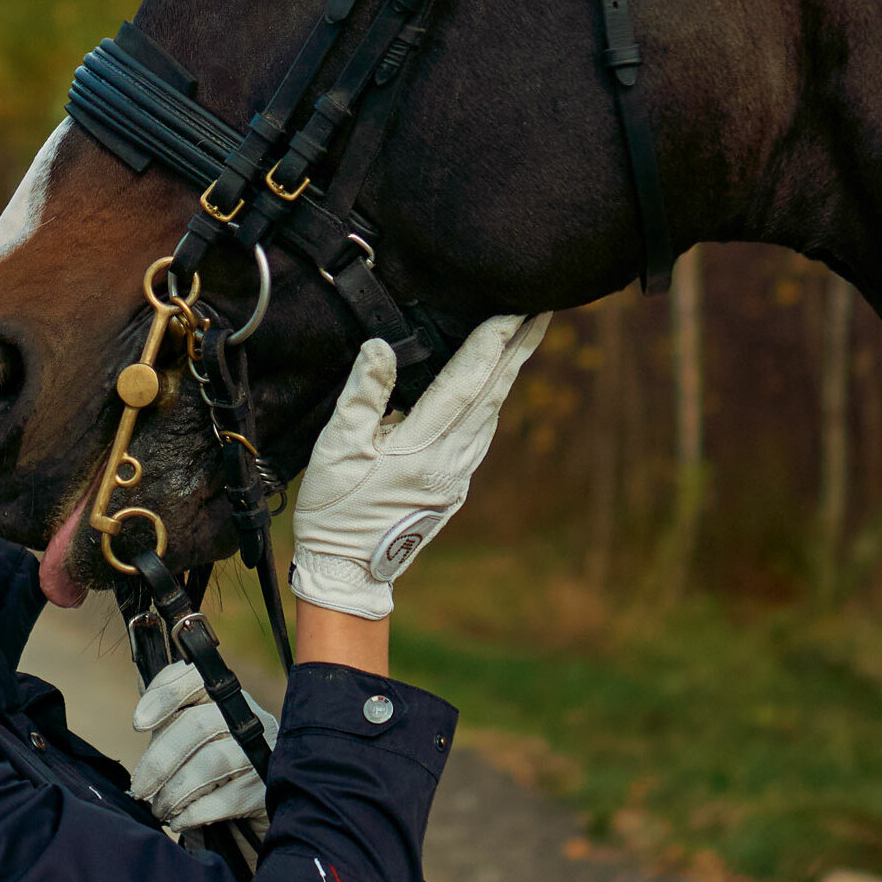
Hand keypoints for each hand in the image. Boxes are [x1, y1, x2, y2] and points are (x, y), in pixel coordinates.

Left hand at [127, 659, 278, 832]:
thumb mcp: (189, 744)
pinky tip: (180, 819)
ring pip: (210, 763)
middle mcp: (247, 717)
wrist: (251, 822)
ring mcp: (261, 752)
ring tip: (159, 808)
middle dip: (160, 760)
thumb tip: (141, 701)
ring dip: (174, 791)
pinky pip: (224, 800)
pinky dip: (193, 812)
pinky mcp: (265, 789)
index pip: (195, 679)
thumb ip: (170, 723)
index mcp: (224, 698)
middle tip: (139, 787)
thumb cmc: (212, 776)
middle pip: (197, 725)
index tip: (139, 724)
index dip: (165, 695)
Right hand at [289, 314, 548, 620]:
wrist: (348, 573)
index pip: (466, 383)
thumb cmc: (336, 509)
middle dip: (519, 348)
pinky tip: (497, 387)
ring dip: (511, 371)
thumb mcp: (337, 448)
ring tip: (527, 336)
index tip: (515, 309)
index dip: (491, 343)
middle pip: (493, 393)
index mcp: (423, 448)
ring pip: (493, 412)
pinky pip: (482, 433)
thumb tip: (381, 346)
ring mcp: (458, 475)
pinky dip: (494, 400)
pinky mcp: (454, 485)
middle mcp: (452, 460)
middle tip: (545, 309)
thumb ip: (363, 395)